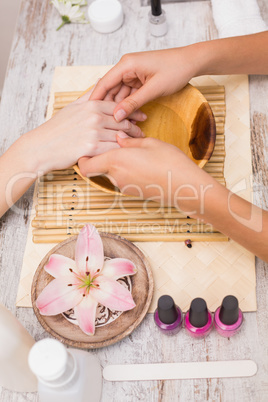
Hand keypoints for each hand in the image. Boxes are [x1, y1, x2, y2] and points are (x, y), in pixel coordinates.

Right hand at [21, 90, 145, 173]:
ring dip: (131, 142)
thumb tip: (100, 81)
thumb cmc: (57, 128)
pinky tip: (127, 155)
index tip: (141, 117)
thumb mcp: (73, 107)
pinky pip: (114, 149)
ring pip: (121, 136)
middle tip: (143, 133)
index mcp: (91, 105)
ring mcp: (93, 132)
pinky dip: (122, 152)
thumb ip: (89, 95)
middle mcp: (94, 116)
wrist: (41, 147)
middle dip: (135, 128)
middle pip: (123, 122)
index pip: (119, 107)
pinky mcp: (92, 148)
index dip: (132, 113)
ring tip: (138, 145)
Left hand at [78, 134, 216, 213]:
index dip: (83, 158)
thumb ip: (129, 140)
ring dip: (116, 164)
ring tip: (133, 153)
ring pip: (111, 174)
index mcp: (116, 161)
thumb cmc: (170, 162)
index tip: (88, 149)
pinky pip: (122, 180)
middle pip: (98, 169)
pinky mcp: (134, 193)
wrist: (186, 186)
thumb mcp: (149, 143)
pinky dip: (126, 171)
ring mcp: (125, 187)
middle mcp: (116, 177)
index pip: (85, 166)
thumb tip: (119, 138)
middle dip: (102, 157)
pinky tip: (141, 164)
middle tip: (113, 145)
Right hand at [90, 47, 198, 121]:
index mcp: (126, 64)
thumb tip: (117, 116)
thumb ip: (133, 103)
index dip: (95, 99)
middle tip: (106, 125)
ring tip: (122, 126)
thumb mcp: (153, 89)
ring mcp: (132, 75)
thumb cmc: (175, 69)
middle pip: (110, 90)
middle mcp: (126, 68)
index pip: (104, 83)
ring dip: (121, 109)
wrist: (192, 62)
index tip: (88, 114)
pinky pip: (129, 96)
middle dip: (109, 108)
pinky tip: (131, 119)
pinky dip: (130, 107)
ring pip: (120, 95)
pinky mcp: (139, 81)